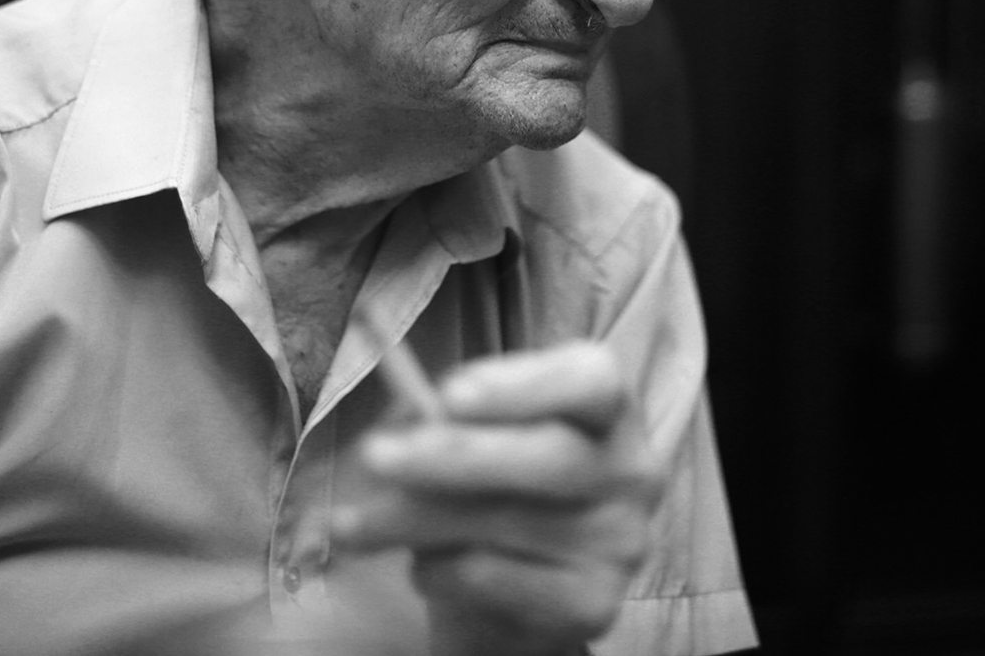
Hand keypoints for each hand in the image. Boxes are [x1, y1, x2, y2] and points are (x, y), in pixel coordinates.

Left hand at [334, 341, 661, 655]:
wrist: (516, 593)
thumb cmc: (494, 489)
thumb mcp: (479, 436)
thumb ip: (454, 416)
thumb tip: (411, 409)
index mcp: (609, 409)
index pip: (589, 381)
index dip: (522, 384)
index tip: (448, 394)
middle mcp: (632, 471)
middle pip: (550, 455)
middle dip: (453, 455)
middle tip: (374, 455)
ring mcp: (620, 543)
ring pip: (509, 522)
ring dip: (415, 520)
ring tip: (352, 525)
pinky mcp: (592, 604)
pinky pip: (500, 580)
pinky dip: (442, 571)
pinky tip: (420, 566)